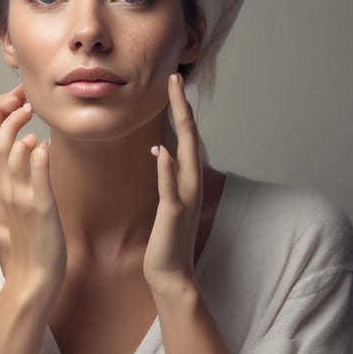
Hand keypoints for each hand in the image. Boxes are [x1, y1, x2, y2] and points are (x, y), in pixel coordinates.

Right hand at [0, 84, 66, 295]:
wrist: (33, 274)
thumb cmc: (32, 235)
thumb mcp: (21, 197)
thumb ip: (21, 171)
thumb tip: (29, 142)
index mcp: (1, 181)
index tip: (14, 96)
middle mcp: (6, 186)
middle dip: (3, 113)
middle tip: (21, 96)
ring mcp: (20, 198)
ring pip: (8, 157)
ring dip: (16, 131)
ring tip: (29, 112)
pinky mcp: (39, 210)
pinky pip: (35, 182)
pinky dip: (37, 162)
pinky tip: (42, 145)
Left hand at [144, 73, 202, 293]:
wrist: (172, 275)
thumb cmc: (168, 238)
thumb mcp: (168, 199)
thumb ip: (168, 174)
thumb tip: (161, 149)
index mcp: (188, 178)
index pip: (185, 135)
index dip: (180, 108)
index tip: (173, 84)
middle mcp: (191, 183)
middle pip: (189, 136)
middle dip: (182, 106)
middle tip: (175, 78)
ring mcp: (184, 198)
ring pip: (185, 154)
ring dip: (181, 125)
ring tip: (177, 100)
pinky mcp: (173, 214)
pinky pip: (170, 188)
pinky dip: (167, 169)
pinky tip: (161, 150)